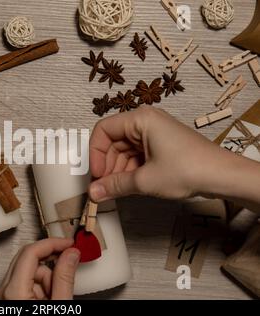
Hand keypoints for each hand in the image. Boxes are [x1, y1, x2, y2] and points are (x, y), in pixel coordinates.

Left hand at [0, 238, 79, 299]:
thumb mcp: (59, 305)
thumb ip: (64, 278)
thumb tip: (71, 253)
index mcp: (13, 291)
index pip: (30, 252)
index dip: (52, 243)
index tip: (69, 243)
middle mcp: (4, 290)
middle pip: (29, 259)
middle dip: (51, 264)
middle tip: (69, 266)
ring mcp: (4, 295)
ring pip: (29, 270)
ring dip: (47, 280)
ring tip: (56, 298)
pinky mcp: (7, 299)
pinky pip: (25, 281)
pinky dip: (40, 287)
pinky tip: (48, 299)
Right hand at [88, 106, 254, 201]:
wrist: (223, 177)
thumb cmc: (188, 169)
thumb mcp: (145, 180)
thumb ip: (115, 185)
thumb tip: (94, 193)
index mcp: (140, 119)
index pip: (103, 130)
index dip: (95, 153)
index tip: (96, 174)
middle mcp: (146, 122)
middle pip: (113, 142)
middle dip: (107, 165)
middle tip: (103, 187)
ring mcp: (154, 134)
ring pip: (124, 151)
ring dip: (117, 171)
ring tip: (116, 190)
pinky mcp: (161, 147)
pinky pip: (136, 156)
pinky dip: (130, 171)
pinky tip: (128, 186)